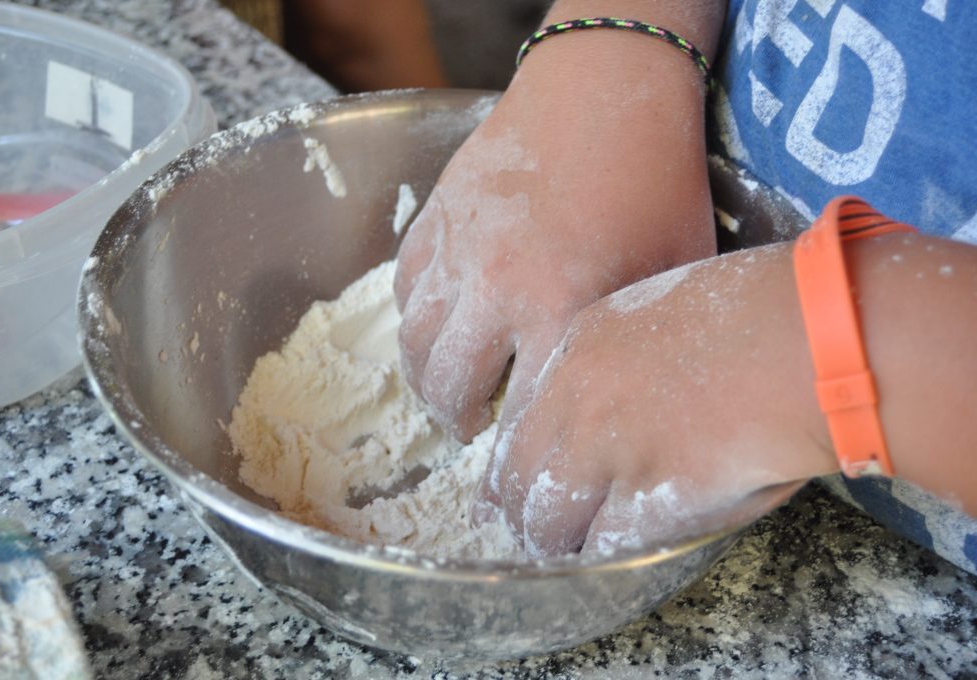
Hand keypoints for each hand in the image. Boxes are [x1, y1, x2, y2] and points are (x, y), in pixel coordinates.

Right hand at [395, 35, 716, 441]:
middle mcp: (494, 286)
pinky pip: (402, 287)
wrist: (605, 86)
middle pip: (446, 386)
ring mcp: (455, 248)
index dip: (514, 452)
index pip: (519, 413)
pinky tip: (439, 325)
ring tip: (447, 387)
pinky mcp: (435, 216)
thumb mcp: (672, 272)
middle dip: (455, 421)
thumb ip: (635, 341)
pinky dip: (414, 319)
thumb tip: (619, 396)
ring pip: (411, 341)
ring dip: (425, 377)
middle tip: (470, 428)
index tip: (517, 464)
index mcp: (559, 307)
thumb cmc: (653, 178)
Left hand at [478, 243, 838, 556]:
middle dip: (520, 513)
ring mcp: (607, 451)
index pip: (514, 425)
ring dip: (557, 542)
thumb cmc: (757, 312)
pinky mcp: (648, 497)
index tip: (505, 491)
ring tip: (566, 551)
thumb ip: (616, 355)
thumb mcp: (659, 309)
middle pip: (516, 480)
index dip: (509, 468)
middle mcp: (577, 401)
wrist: (807, 338)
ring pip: (548, 522)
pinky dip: (606, 554)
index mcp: (576, 346)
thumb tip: (603, 403)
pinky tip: (613, 550)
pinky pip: (603, 544)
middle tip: (531, 531)